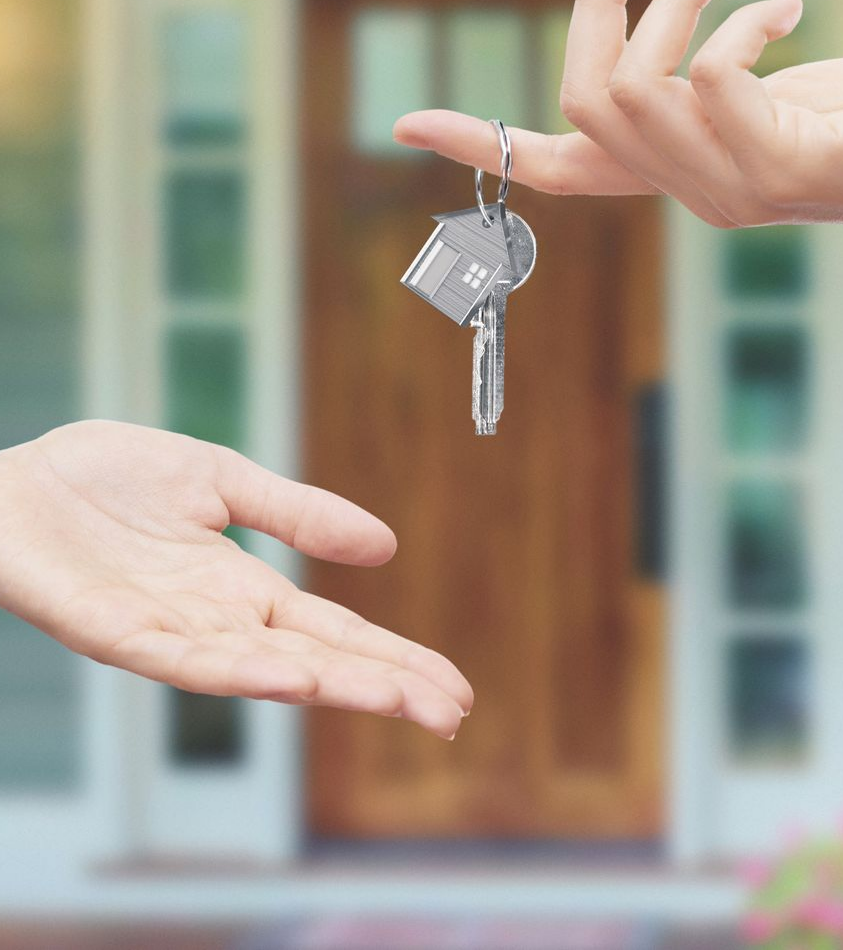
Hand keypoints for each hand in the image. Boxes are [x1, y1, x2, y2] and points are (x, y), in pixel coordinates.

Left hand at [0, 421, 470, 738]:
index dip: (392, 657)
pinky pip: (186, 662)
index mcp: (242, 588)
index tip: (451, 685)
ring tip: (393, 699)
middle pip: (315, 663)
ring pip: (262, 673)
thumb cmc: (103, 480)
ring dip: (329, 688)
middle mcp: (216, 622)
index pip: (334, 631)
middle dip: (383, 687)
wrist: (11, 485)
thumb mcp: (221, 478)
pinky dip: (242, 671)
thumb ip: (296, 512)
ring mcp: (169, 634)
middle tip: (450, 712)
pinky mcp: (118, 634)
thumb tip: (386, 545)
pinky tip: (291, 676)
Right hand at [394, 0, 842, 246]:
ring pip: (635, 89)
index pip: (556, 172)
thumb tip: (669, 54)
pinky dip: (740, 25)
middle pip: (582, 101)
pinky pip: (709, 79)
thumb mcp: (769, 97)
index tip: (405, 127)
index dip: (480, 146)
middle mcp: (690, 196)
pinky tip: (791, 11)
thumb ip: (707, 88)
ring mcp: (728, 194)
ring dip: (671, 2)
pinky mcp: (775, 172)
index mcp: (677, 177)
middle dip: (593, 6)